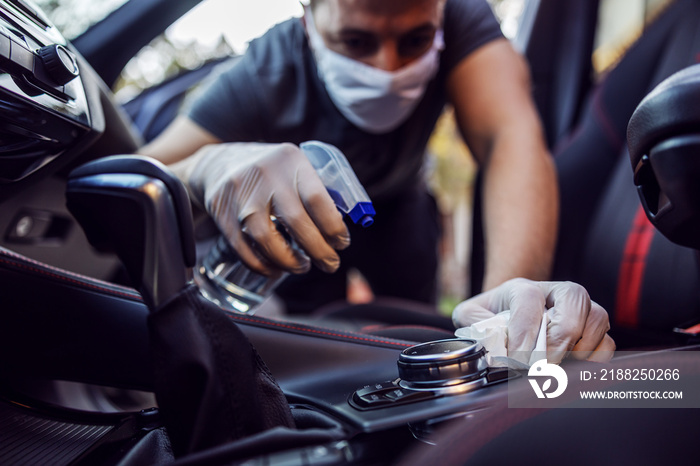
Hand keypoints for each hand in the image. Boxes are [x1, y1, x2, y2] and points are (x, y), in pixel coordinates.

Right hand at [177, 142, 350, 274]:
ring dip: (290, 262)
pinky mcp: (221, 212)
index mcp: (291, 161)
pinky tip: (276, 268)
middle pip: (296, 223)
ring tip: (303, 267)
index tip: (342, 243)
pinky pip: (244, 249)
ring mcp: (240, 195)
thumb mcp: (295, 166)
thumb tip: (341, 228)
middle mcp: (265, 175)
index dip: (334, 227)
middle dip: (319, 251)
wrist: (220, 163)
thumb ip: (318, 189)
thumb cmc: (272, 172)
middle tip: (330, 264)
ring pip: (267, 241)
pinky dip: (263, 265)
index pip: (318, 199)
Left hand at [452, 278, 614, 363]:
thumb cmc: (489, 318)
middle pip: (575, 298)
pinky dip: (595, 358)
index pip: (530, 298)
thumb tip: (488, 344)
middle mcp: (554, 293)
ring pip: (597, 317)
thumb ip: (474, 326)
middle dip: (560, 336)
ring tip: (559, 365)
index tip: (518, 359)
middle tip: (544, 364)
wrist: (504, 317)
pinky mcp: (591, 331)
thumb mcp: (470, 317)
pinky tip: (573, 368)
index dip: (525, 330)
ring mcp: (577, 310)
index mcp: (521, 288)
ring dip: (581, 347)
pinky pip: (607, 341)